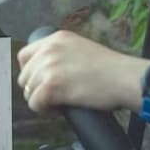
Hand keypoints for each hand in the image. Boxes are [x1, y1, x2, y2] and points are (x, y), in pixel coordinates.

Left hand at [16, 30, 146, 112]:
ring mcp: (49, 68)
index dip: (31, 72)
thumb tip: (49, 72)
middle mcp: (49, 50)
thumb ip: (63, 54)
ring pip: (28, 91)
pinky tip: (59, 108)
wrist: (124, 78)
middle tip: (56, 95)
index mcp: (57, 38)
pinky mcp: (51, 86)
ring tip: (61, 102)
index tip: (43, 81)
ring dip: (42, 100)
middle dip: (37, 88)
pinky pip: (35, 103)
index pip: (25, 55)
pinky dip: (45, 110)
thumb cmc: (112, 70)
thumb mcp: (83, 49)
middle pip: (24, 76)